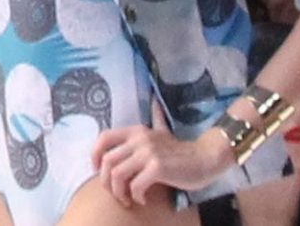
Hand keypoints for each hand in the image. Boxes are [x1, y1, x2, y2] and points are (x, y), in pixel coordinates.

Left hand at [91, 102, 233, 206]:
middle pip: (107, 162)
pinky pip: (135, 186)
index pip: (103, 138)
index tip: (98, 171)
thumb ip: (156, 118)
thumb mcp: (164, 131)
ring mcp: (148, 152)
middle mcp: (139, 138)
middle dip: (107, 182)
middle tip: (116, 193)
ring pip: (117, 175)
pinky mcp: (157, 167)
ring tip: (127, 199)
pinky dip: (136, 196)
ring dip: (119, 193)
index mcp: (136, 131)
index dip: (94, 155)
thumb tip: (155, 100)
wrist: (205, 157)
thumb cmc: (182, 151)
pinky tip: (142, 199)